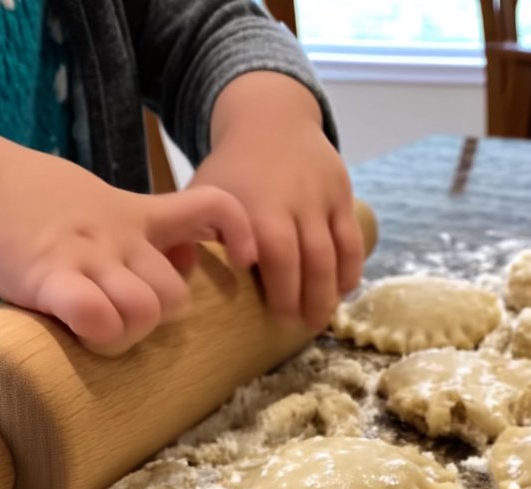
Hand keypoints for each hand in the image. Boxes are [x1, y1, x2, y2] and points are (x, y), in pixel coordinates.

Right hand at [0, 125, 256, 345]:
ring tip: (97, 331)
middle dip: (157, 321)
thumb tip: (190, 258)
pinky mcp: (49, 278)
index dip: (237, 232)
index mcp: (138, 216)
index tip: (243, 258)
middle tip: (122, 322)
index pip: (211, 208)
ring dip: (128, 334)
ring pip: (146, 310)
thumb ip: (151, 230)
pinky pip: (96, 316)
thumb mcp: (106, 205)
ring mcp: (87, 257)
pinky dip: (98, 334)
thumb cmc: (39, 205)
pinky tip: (81, 332)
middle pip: (175, 294)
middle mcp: (120, 237)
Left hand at [191, 72, 364, 330]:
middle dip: (310, 298)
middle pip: (312, 258)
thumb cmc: (232, 169)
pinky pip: (352, 237)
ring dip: (332, 290)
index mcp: (258, 205)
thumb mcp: (204, 193)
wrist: (270, 118)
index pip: (277, 255)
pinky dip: (352, 266)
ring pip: (336, 251)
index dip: (283, 289)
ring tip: (323, 317)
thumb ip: (192, 234)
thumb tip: (178, 279)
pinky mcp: (342, 192)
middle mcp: (295, 201)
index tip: (280, 318)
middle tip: (304, 328)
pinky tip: (344, 289)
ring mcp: (321, 197)